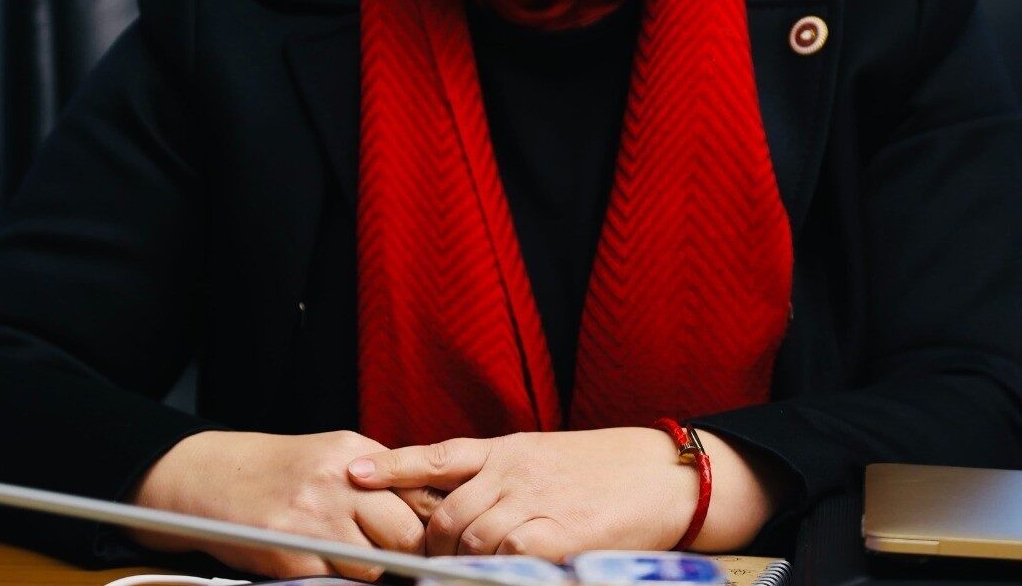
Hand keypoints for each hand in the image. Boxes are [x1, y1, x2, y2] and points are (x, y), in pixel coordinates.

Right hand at [127, 429, 443, 579]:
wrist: (219, 477)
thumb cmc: (286, 471)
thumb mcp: (336, 457)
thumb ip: (380, 479)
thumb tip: (430, 511)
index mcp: (357, 454)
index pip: (419, 494)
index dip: (430, 523)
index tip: (433, 539)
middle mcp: (341, 482)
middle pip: (406, 533)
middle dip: (406, 552)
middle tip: (393, 555)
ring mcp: (315, 518)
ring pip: (374, 564)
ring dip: (369, 568)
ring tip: (345, 551)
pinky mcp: (290, 553)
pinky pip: (335, 579)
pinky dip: (333, 576)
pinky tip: (314, 557)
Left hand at [348, 427, 792, 556]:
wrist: (666, 474)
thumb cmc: (609, 469)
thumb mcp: (549, 459)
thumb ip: (508, 480)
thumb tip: (467, 508)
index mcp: (509, 448)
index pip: (438, 454)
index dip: (394, 464)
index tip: (354, 471)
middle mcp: (513, 469)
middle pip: (445, 512)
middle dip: (433, 545)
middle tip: (433, 566)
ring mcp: (534, 500)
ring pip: (469, 538)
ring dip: (463, 563)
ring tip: (471, 572)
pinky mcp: (558, 533)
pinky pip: (508, 556)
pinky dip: (499, 569)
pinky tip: (508, 570)